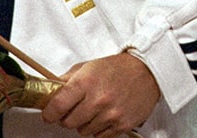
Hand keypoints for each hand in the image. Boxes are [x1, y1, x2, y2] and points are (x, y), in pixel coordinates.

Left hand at [40, 52, 158, 136]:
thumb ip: (68, 79)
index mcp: (86, 82)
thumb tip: (51, 91)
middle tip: (74, 110)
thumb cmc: (118, 68)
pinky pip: (100, 136)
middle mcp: (98, 99)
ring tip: (94, 110)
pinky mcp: (122, 124)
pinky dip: (99, 129)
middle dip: (67, 118)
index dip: (49, 113)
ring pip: (83, 131)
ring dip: (84, 123)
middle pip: (68, 123)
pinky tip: (104, 116)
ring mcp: (111, 114)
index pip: (57, 106)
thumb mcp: (89, 65)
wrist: (147, 71)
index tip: (49, 115)